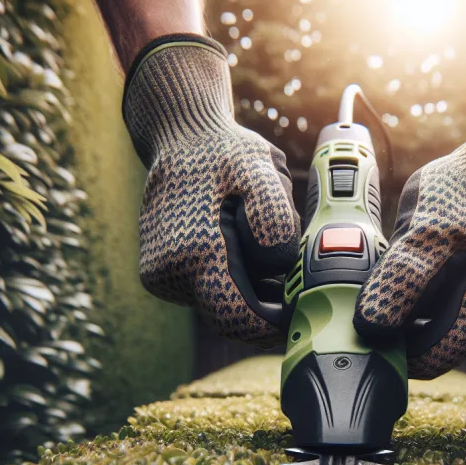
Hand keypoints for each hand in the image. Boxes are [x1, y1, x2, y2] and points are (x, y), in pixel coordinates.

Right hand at [124, 35, 299, 346]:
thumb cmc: (224, 153)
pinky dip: (233, 281)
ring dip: (250, 292)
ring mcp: (161, 277)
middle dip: (265, 309)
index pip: (238, 318)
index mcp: (192, 251)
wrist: (181, 138)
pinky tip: (246, 249)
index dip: (274, 327)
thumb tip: (278, 264)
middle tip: (298, 286)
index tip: (304, 316)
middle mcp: (167, 272)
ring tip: (266, 247)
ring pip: (219, 306)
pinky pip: (207, 293)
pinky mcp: (162, 276)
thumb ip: (273, 218)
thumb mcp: (261, 170)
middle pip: (230, 318)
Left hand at [355, 60, 465, 377]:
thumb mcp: (428, 235)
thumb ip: (400, 281)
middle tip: (353, 292)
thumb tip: (370, 326)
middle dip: (384, 327)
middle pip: (416, 350)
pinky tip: (389, 265)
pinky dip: (401, 292)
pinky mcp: (458, 296)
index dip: (382, 348)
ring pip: (415, 329)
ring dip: (390, 309)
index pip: (418, 364)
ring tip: (371, 274)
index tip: (349, 322)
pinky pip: (420, 308)